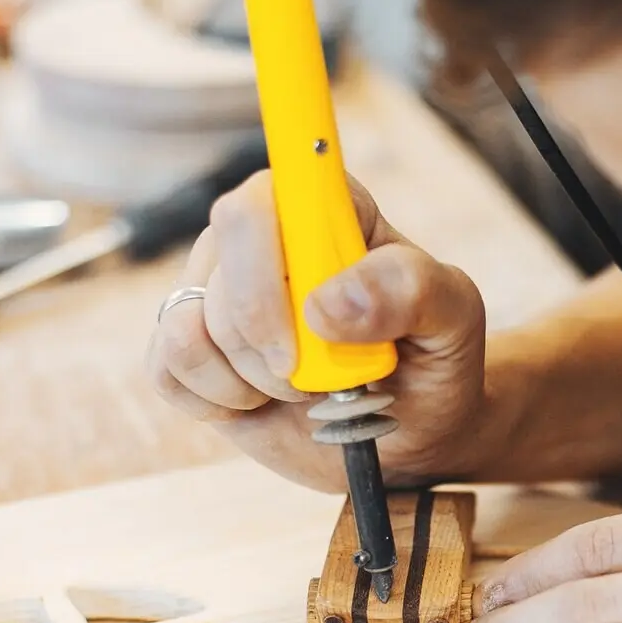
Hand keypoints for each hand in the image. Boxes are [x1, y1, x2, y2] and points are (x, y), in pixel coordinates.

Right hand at [146, 170, 489, 491]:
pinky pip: (168, 367)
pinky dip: (217, 399)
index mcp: (326, 209)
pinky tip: (260, 402)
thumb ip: (411, 291)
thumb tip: (326, 305)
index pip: (270, 189)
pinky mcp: (189, 347)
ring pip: (190, 322)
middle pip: (227, 255)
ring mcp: (217, 289)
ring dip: (251, 377)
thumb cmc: (431, 361)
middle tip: (324, 376)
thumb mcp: (454, 319)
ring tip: (302, 389)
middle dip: (274, 335)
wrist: (409, 433)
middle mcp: (263, 237)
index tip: (304, 298)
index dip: (270, 232)